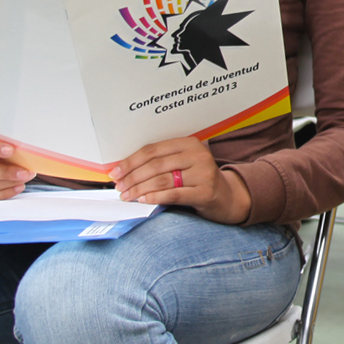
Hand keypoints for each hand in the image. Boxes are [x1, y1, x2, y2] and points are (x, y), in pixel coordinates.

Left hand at [110, 137, 250, 224]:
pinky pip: (174, 194)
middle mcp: (197, 155)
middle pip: (156, 165)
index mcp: (188, 143)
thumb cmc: (198, 179)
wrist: (227, 197)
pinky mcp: (205, 192)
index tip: (115, 172)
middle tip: (119, 186)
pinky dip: (156, 197)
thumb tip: (124, 170)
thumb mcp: (183, 164)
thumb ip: (161, 163)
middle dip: (132, 176)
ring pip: (162, 180)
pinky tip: (143, 200)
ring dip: (140, 189)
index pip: (153, 149)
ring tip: (126, 195)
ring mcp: (203, 173)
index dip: (131, 161)